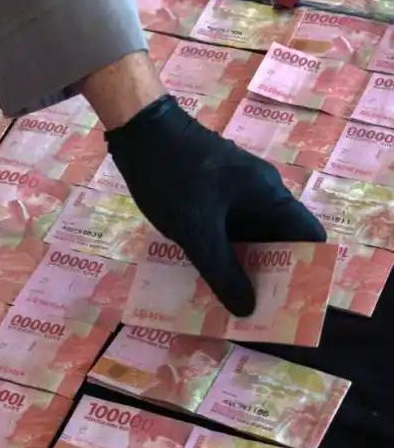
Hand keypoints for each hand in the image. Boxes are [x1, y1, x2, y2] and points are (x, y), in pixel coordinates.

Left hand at [107, 95, 326, 316]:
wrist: (139, 131)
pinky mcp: (211, 197)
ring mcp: (234, 195)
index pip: (307, 237)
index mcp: (269, 197)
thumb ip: (222, 271)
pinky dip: (219, 253)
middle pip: (277, 243)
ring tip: (228, 305)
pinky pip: (225, 231)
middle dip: (268, 278)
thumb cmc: (172, 178)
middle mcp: (259, 196)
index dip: (305, 271)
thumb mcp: (196, 231)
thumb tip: (248, 310)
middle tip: (254, 317)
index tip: (290, 304)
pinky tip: (204, 279)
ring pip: (248, 240)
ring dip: (241, 268)